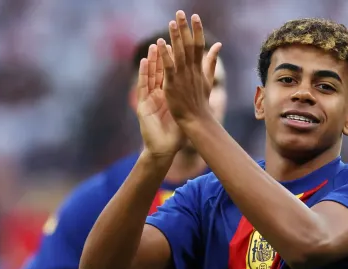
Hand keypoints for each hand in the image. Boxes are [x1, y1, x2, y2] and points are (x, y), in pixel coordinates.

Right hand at [136, 43, 182, 158]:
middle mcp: (157, 95)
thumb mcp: (186, 114)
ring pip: (150, 76)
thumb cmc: (176, 134)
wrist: (164, 149)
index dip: (173, 60)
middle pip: (159, 71)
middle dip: (162, 55)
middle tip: (165, 39)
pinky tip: (146, 62)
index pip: (169, 74)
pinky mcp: (143, 105)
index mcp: (168, 96)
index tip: (177, 45)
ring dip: (152, 60)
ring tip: (154, 45)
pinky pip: (143, 86)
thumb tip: (204, 91)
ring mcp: (149, 99)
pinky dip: (144, 74)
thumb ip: (192, 101)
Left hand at [158, 11, 221, 124]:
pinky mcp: (173, 84)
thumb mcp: (208, 79)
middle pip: (189, 45)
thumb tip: (218, 44)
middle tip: (180, 12)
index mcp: (199, 68)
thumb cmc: (201, 102)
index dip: (197, 30)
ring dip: (175, 37)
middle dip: (185, 28)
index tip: (195, 16)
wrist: (196, 120)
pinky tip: (160, 42)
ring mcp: (182, 77)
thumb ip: (211, 61)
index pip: (199, 45)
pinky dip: (165, 54)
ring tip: (172, 22)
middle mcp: (192, 70)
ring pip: (179, 53)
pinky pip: (169, 66)